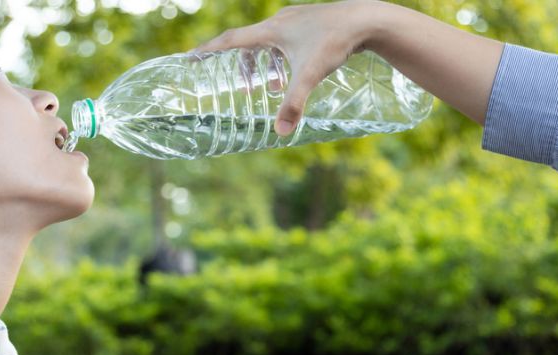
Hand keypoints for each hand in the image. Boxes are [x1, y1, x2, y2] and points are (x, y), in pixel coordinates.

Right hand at [195, 0, 384, 135]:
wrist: (366, 19)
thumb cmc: (336, 42)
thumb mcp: (311, 76)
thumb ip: (294, 104)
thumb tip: (281, 133)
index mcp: (271, 30)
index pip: (231, 41)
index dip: (209, 51)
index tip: (190, 58)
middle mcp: (280, 21)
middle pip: (249, 42)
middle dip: (242, 66)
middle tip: (242, 88)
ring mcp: (296, 19)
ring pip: (269, 41)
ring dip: (265, 64)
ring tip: (272, 86)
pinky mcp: (311, 21)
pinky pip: (286, 38)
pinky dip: (282, 57)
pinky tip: (295, 72)